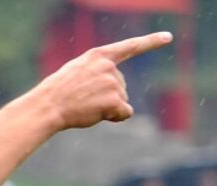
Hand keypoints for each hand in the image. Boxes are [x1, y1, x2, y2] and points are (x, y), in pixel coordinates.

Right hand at [32, 32, 172, 130]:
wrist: (48, 105)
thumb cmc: (57, 92)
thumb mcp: (76, 71)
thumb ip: (96, 71)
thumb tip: (114, 89)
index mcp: (99, 55)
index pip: (130, 47)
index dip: (151, 42)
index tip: (168, 38)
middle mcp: (109, 66)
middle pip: (121, 86)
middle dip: (108, 97)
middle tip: (84, 100)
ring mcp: (113, 82)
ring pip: (122, 100)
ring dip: (108, 108)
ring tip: (86, 106)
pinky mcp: (115, 100)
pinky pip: (125, 113)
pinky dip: (115, 117)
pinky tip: (97, 115)